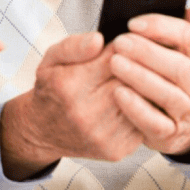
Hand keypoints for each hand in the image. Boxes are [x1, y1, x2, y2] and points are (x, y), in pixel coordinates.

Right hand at [0, 32, 143, 178]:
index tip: (128, 42)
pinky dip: (144, 108)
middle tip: (139, 58)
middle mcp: (85, 113)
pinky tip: (137, 99)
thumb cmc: (51, 89)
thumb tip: (99, 39)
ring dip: (146, 88)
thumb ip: (74, 45)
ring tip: (139, 78)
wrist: (44, 130)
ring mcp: (102, 135)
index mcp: (69, 85)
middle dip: (139, 67)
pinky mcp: (116, 149)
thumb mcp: (51, 58)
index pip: (114, 60)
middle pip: (131, 82)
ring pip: (143, 103)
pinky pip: (144, 123)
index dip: (126, 48)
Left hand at [109, 7, 189, 156]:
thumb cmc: (171, 77)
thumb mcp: (181, 53)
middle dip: (147, 52)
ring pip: (169, 95)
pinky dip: (136, 108)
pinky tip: (117, 93)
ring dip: (140, 77)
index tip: (132, 23)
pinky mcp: (172, 133)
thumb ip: (184, 30)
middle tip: (119, 42)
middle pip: (180, 67)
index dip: (161, 28)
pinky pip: (155, 122)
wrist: (176, 124)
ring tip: (114, 64)